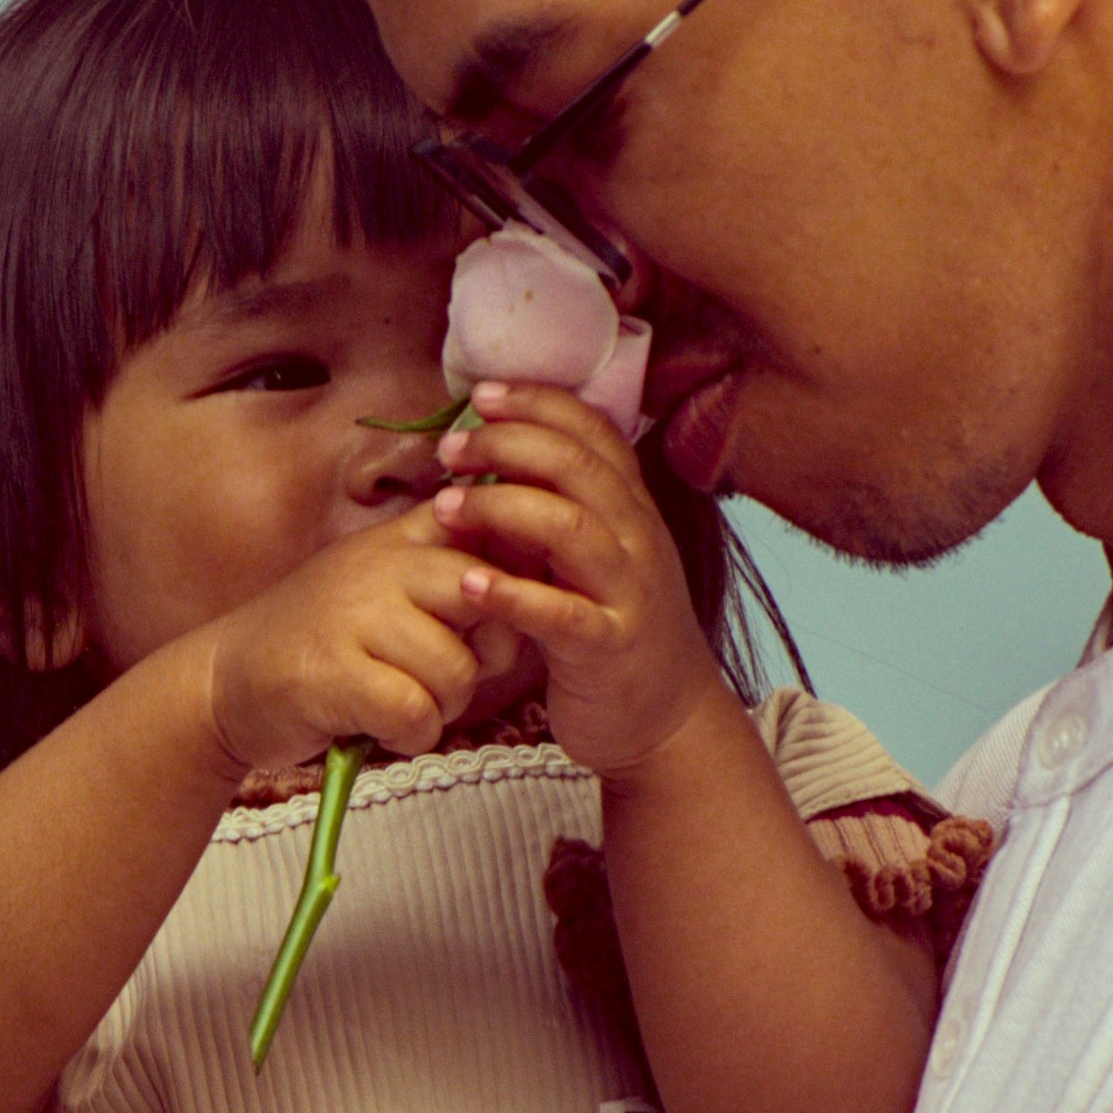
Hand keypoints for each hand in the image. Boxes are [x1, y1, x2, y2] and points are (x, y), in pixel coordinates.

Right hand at [170, 514, 516, 780]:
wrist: (226, 682)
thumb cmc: (325, 643)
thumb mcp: (385, 587)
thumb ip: (451, 574)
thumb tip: (539, 577)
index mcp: (400, 538)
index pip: (490, 531)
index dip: (511, 582)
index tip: (488, 616)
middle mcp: (380, 563)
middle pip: (486, 604)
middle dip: (482, 657)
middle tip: (441, 677)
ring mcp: (355, 614)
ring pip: (456, 670)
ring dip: (442, 707)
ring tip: (400, 703)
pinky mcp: (334, 672)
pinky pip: (416, 712)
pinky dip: (411, 735)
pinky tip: (383, 728)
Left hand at [432, 385, 730, 779]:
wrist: (667, 716)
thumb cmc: (609, 626)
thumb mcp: (591, 557)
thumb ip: (553, 509)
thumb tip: (487, 457)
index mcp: (631, 508)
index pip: (594, 432)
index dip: (539, 403)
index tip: (482, 396)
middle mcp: (637, 539)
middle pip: (577, 466)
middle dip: (507, 444)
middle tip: (450, 450)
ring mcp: (628, 593)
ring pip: (570, 528)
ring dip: (500, 507)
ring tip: (446, 506)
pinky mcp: (610, 649)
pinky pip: (563, 615)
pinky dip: (514, 595)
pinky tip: (470, 584)